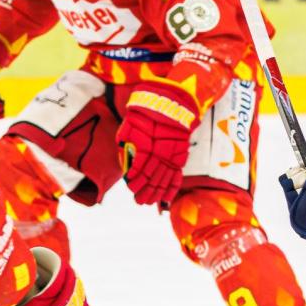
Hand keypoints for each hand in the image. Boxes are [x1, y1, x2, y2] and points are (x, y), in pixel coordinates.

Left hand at [116, 86, 197, 207]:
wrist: (166, 103)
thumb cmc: (143, 115)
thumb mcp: (128, 128)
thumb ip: (126, 147)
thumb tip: (125, 166)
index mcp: (146, 145)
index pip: (139, 169)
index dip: (135, 180)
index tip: (130, 187)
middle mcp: (160, 152)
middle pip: (152, 177)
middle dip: (145, 191)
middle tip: (139, 201)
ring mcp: (171, 155)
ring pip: (164, 179)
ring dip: (156, 192)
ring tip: (150, 202)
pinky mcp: (180, 156)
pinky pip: (176, 175)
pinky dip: (172, 187)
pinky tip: (166, 197)